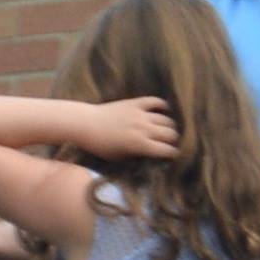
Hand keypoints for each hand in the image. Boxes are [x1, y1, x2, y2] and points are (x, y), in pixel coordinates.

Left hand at [57, 97, 185, 167]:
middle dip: (174, 140)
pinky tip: (165, 110)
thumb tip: (151, 157)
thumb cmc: (100, 146)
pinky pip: (155, 101)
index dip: (173, 154)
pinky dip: (162, 105)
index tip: (174, 155)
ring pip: (166, 119)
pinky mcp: (135, 103)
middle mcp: (144, 129)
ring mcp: (141, 114)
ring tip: (168, 130)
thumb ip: (137, 157)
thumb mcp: (119, 158)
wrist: (86, 124)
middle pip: (170, 134)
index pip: (166, 150)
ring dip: (170, 126)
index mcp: (140, 145)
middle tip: (172, 143)